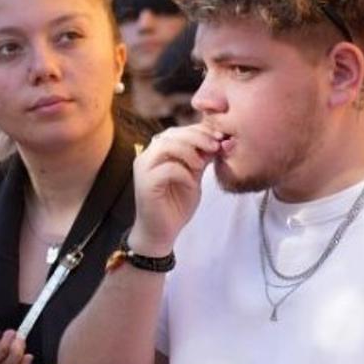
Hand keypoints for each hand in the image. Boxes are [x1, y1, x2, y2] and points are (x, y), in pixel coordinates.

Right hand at [128, 124, 222, 255]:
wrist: (161, 233)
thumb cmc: (176, 205)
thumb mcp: (193, 176)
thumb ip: (201, 158)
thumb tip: (219, 140)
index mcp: (157, 153)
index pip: (177, 131)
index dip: (199, 131)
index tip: (219, 138)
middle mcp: (147, 157)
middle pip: (172, 134)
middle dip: (197, 137)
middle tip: (215, 146)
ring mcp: (143, 169)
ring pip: (167, 145)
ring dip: (190, 152)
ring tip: (202, 165)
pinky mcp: (145, 184)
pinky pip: (167, 168)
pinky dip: (184, 173)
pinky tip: (192, 183)